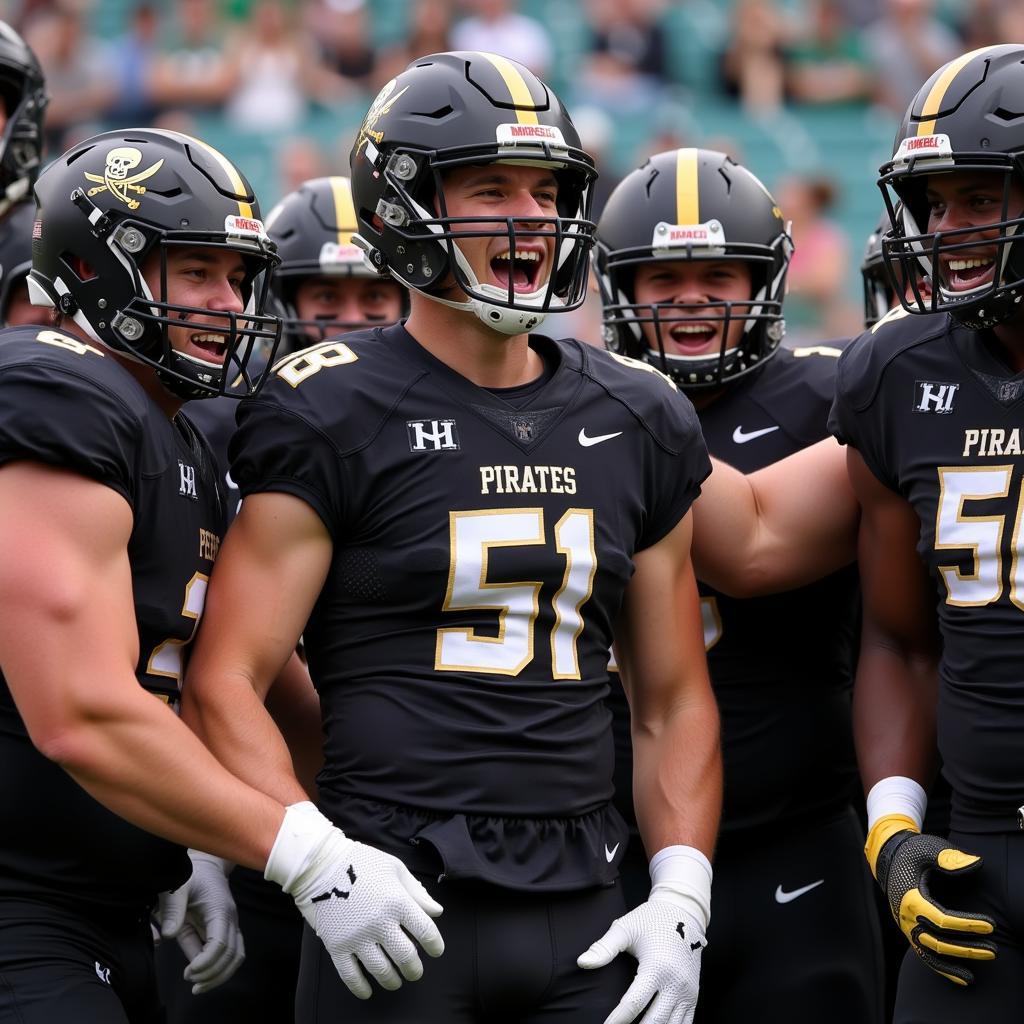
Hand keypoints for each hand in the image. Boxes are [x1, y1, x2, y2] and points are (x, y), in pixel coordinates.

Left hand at [155, 850, 244, 994]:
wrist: (206, 864)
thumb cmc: (191, 875)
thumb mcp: (177, 886)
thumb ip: (172, 909)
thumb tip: (168, 936)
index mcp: (220, 909)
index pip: (221, 944)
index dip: (206, 963)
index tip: (188, 972)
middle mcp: (229, 919)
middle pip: (232, 955)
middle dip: (213, 974)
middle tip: (190, 981)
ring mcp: (230, 925)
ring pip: (236, 956)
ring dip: (219, 975)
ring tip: (197, 984)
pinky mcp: (225, 930)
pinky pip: (230, 953)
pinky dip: (218, 968)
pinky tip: (200, 975)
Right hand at [265, 802, 443, 998]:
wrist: (321, 865)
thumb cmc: (361, 862)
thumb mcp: (394, 868)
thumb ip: (417, 891)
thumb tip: (436, 911)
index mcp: (397, 901)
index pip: (425, 931)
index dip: (435, 945)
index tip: (436, 950)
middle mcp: (379, 922)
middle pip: (405, 956)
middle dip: (414, 968)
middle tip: (415, 971)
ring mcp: (357, 936)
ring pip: (381, 970)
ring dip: (392, 980)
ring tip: (396, 981)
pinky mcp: (336, 945)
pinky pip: (350, 975)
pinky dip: (361, 987)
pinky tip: (368, 991)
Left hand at [578, 889, 704, 1023]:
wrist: (683, 913)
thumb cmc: (650, 920)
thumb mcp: (625, 928)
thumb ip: (604, 948)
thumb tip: (582, 963)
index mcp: (657, 967)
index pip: (633, 1003)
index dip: (617, 1019)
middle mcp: (675, 983)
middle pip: (654, 1021)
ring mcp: (687, 991)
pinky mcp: (693, 995)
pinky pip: (686, 1023)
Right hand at [866, 815, 995, 984]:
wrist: (888, 856)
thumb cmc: (912, 852)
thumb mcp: (927, 848)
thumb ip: (948, 857)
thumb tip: (975, 864)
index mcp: (910, 898)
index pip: (941, 920)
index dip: (967, 925)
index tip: (990, 925)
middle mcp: (905, 917)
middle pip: (938, 942)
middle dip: (967, 949)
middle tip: (993, 950)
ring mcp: (906, 926)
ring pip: (930, 953)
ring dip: (956, 963)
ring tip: (979, 967)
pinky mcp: (909, 931)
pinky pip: (924, 955)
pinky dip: (942, 969)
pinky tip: (963, 978)